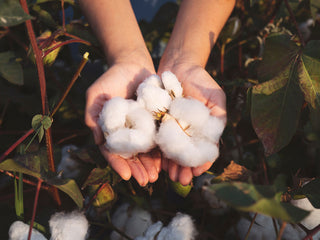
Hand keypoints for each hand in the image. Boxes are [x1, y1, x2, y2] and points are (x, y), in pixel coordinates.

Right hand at [85, 60, 160, 185]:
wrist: (132, 64)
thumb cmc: (110, 78)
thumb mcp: (96, 94)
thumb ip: (93, 115)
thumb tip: (97, 140)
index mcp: (110, 130)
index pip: (112, 151)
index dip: (118, 164)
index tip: (126, 175)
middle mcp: (126, 132)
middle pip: (131, 156)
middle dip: (137, 169)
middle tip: (146, 181)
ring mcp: (141, 128)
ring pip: (146, 151)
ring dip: (150, 165)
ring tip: (156, 176)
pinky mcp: (155, 122)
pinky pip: (158, 138)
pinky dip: (161, 151)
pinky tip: (166, 161)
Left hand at [158, 63, 226, 185]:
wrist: (178, 65)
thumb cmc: (201, 81)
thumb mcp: (215, 97)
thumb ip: (218, 117)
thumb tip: (215, 141)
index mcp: (202, 130)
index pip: (202, 151)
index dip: (200, 163)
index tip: (197, 172)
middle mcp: (187, 132)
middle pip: (186, 155)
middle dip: (184, 168)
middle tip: (181, 180)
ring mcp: (172, 129)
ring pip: (172, 151)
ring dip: (172, 165)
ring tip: (170, 176)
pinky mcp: (157, 123)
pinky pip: (158, 140)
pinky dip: (159, 152)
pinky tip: (159, 162)